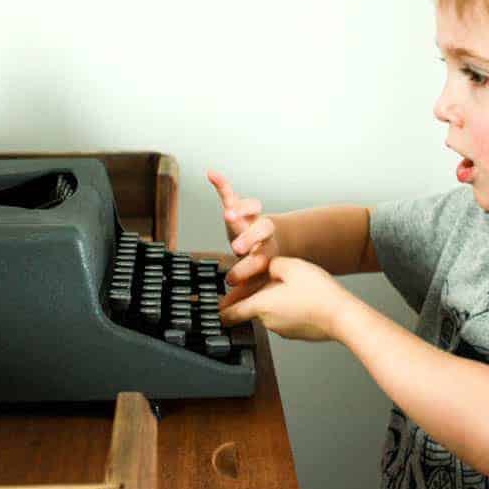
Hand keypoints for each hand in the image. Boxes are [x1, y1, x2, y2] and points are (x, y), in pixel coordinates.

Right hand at [207, 170, 281, 308]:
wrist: (276, 243)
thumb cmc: (263, 264)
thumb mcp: (258, 279)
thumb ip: (244, 293)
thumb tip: (226, 314)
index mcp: (266, 252)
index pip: (260, 257)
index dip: (248, 267)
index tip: (233, 280)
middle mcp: (262, 234)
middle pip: (261, 230)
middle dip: (250, 237)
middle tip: (240, 247)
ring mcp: (251, 219)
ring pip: (250, 211)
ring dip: (240, 210)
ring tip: (229, 213)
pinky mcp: (240, 209)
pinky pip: (231, 193)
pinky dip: (222, 184)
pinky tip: (211, 174)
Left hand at [219, 256, 357, 341]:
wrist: (342, 317)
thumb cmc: (318, 293)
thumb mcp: (291, 266)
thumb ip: (271, 265)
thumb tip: (265, 268)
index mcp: (260, 305)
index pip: (229, 314)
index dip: (220, 310)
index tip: (214, 308)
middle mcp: (267, 321)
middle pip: (251, 308)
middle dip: (255, 296)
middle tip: (266, 282)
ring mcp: (282, 330)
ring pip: (269, 313)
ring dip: (273, 302)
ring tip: (291, 288)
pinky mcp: (296, 333)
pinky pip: (285, 318)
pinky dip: (287, 309)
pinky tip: (302, 299)